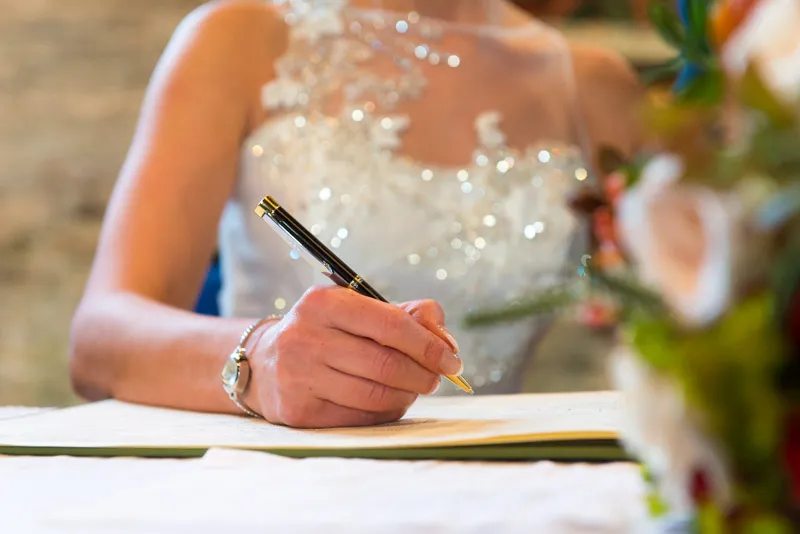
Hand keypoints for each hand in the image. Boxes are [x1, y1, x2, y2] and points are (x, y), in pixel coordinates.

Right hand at [247, 286, 462, 427]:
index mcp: (324, 302)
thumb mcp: (359, 310)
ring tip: (413, 388)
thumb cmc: (327, 333)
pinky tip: (388, 402)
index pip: (391, 325)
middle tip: (436, 378)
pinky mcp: (298, 410)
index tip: (451, 360)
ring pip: (376, 395)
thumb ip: (409, 315)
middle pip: (386, 364)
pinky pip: (360, 418)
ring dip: (407, 395)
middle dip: (423, 374)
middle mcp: (306, 337)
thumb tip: (445, 341)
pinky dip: (385, 412)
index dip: (429, 345)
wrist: (265, 363)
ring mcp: (298, 375)